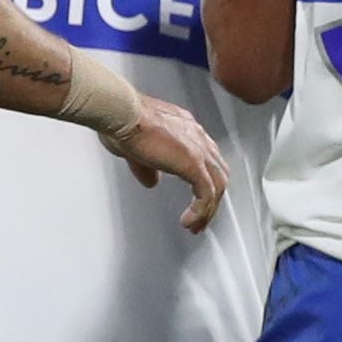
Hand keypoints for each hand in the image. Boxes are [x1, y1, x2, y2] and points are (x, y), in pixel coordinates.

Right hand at [102, 99, 230, 235]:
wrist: (123, 114)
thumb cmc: (124, 121)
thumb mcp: (136, 150)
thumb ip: (147, 167)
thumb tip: (152, 182)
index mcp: (186, 128)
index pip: (207, 156)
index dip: (205, 178)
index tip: (196, 196)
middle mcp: (197, 136)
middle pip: (218, 173)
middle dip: (212, 199)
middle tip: (201, 218)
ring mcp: (198, 149)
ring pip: (218, 185)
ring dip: (209, 209)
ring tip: (196, 226)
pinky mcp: (193, 163)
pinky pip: (206, 194)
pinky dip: (201, 211)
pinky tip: (189, 222)